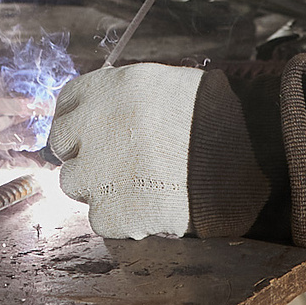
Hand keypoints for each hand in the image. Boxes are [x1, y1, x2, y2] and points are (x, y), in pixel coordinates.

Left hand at [48, 64, 205, 238]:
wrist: (244, 164)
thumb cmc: (211, 121)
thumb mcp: (163, 86)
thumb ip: (122, 98)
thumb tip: (99, 111)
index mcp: (108, 88)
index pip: (66, 103)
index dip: (79, 119)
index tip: (90, 131)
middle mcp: (93, 126)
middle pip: (61, 144)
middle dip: (83, 153)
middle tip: (115, 161)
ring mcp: (98, 171)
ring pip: (74, 183)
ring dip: (99, 186)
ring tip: (139, 185)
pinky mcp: (111, 211)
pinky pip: (99, 217)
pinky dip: (120, 217)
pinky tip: (148, 206)